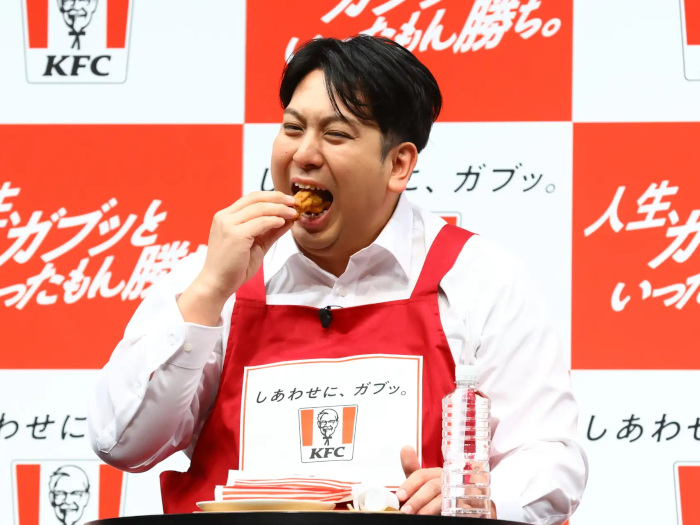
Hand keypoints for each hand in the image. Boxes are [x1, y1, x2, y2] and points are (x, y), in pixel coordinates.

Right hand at [178, 191, 296, 324]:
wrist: (217, 284)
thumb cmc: (234, 267)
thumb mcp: (255, 245)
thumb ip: (270, 232)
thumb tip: (288, 219)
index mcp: (225, 217)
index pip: (251, 198)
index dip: (271, 196)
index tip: (287, 200)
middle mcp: (224, 217)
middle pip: (255, 199)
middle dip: (278, 198)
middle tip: (294, 202)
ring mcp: (228, 225)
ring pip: (259, 209)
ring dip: (279, 209)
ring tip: (293, 213)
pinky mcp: (236, 235)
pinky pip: (260, 222)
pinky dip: (274, 220)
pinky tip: (283, 222)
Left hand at [396, 446, 496, 517]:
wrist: (467, 511)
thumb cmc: (442, 497)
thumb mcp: (426, 485)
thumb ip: (414, 470)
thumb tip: (406, 448)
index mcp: (442, 472)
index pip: (424, 474)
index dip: (411, 484)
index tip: (400, 495)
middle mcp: (456, 479)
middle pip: (434, 486)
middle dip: (418, 499)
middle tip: (406, 511)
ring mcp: (471, 492)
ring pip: (447, 498)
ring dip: (431, 508)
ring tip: (419, 516)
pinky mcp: (483, 506)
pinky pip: (466, 509)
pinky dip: (452, 512)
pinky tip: (442, 516)